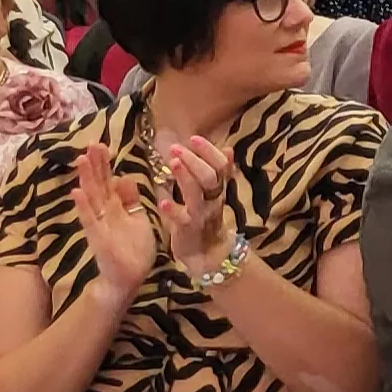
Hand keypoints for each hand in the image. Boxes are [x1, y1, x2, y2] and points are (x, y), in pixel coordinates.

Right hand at [71, 144, 158, 297]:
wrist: (129, 278)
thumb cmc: (133, 249)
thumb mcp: (137, 219)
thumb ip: (130, 199)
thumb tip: (123, 177)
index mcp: (115, 207)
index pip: (107, 181)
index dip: (104, 164)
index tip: (101, 144)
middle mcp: (105, 213)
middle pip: (98, 184)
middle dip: (95, 165)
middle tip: (91, 143)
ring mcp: (100, 224)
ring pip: (92, 198)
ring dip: (86, 179)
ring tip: (82, 160)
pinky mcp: (98, 238)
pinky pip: (90, 221)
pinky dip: (83, 207)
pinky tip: (76, 193)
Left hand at [152, 132, 236, 280]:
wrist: (207, 254)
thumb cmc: (206, 219)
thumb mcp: (215, 194)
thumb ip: (219, 173)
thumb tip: (228, 149)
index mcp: (218, 189)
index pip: (221, 166)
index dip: (209, 151)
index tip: (194, 138)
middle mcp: (212, 199)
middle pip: (210, 177)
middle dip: (194, 160)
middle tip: (176, 147)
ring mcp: (201, 214)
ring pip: (197, 194)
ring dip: (185, 177)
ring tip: (173, 163)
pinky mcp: (188, 230)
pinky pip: (182, 219)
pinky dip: (173, 210)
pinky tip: (163, 201)